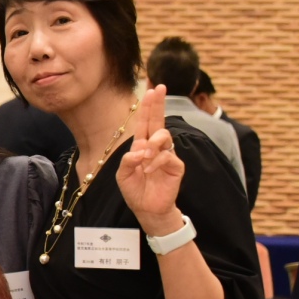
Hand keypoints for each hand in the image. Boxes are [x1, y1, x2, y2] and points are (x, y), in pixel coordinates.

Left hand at [114, 85, 185, 234]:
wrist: (147, 208)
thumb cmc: (135, 189)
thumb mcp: (123, 175)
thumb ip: (126, 161)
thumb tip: (137, 150)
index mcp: (142, 145)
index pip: (145, 122)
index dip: (148, 106)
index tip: (152, 89)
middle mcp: (156, 147)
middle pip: (158, 121)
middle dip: (158, 104)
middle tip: (159, 89)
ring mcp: (167, 155)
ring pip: (164, 136)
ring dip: (152, 143)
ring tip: (144, 157)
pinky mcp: (176, 166)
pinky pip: (167, 157)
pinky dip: (155, 162)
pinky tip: (148, 170)